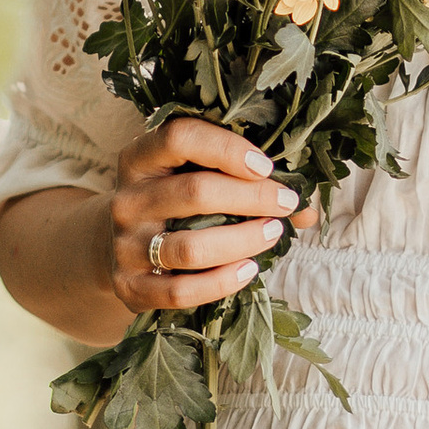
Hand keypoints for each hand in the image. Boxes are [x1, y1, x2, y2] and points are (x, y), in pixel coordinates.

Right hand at [107, 115, 312, 317]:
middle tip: (286, 202)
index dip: (227, 148)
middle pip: (195, 192)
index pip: (179, 137)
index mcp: (140, 158)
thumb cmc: (176, 206)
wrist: (121, 250)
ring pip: (191, 248)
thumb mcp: (197, 178)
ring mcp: (125, 245)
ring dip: (243, 241)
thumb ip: (246, 181)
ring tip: (273, 233)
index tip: (266, 166)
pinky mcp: (130, 286)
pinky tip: (249, 270)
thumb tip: (307, 209)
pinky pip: (182, 291)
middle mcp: (127, 199)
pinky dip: (223, 282)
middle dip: (252, 198)